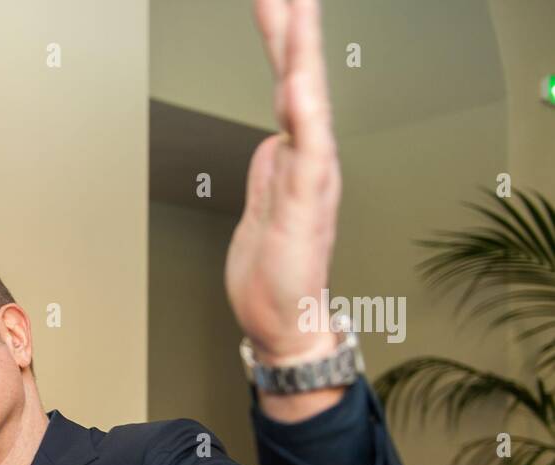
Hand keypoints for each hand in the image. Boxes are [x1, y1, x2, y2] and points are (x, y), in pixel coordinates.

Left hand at [226, 0, 340, 363]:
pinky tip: (300, 80)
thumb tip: (269, 143)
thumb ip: (267, 175)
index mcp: (295, 160)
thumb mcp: (258, 214)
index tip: (279, 0)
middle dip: (292, 28)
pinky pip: (307, 150)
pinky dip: (305, 113)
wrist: (285, 327)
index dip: (283, 42)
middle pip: (298, 80)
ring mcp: (311, 180)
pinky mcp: (305, 206)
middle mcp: (310, 162)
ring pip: (307, 103)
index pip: (287, 87)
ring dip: (301, 53)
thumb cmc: (273, 279)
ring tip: (297, 5)